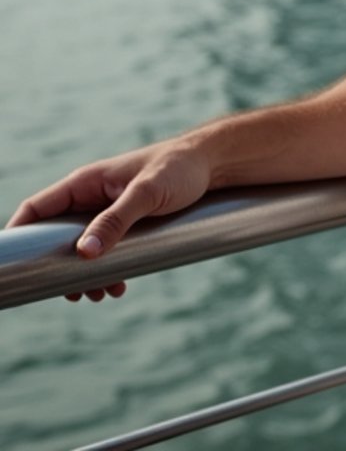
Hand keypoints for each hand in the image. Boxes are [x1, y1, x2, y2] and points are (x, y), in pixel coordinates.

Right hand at [5, 137, 211, 301]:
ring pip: (80, 249)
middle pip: (56, 237)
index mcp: (86, 182)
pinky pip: (104, 251)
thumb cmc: (179, 168)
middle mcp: (91, 197)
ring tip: (103, 293)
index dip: (18, 234)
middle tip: (74, 293)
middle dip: (59, 267)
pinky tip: (120, 285)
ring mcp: (107, 210)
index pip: (37, 208)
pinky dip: (106, 271)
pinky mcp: (125, 223)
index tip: (13, 265)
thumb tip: (84, 252)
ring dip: (85, 275)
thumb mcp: (148, 193)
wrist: (213, 164)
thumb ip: (117, 219)